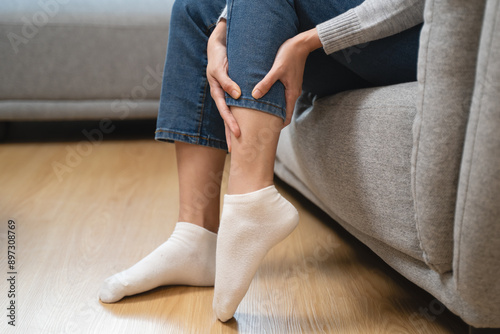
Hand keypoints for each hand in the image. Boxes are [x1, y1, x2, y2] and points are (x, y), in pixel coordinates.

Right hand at [207, 19, 240, 151]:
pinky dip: (244, 115)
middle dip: (231, 134)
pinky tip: (250, 123)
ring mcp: (228, 94)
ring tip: (243, 143)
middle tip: (237, 150)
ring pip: (233, 114)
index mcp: (218, 93)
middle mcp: (223, 96)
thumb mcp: (221, 68)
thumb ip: (227, 82)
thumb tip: (237, 95)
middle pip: (227, 119)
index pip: (225, 112)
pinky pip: (239, 106)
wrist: (219, 46)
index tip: (238, 135)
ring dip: (237, 127)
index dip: (231, 124)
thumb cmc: (218, 57)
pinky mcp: (233, 91)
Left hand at [252, 28, 321, 127]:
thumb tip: (255, 96)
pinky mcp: (289, 81)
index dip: (278, 126)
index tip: (267, 132)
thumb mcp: (277, 69)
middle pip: (284, 111)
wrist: (301, 43)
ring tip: (259, 113)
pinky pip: (281, 94)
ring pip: (282, 103)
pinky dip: (274, 98)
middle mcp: (293, 93)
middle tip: (260, 125)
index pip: (286, 116)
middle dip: (273, 119)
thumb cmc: (289, 55)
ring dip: (273, 108)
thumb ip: (266, 83)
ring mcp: (291, 87)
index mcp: (292, 93)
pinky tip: (263, 97)